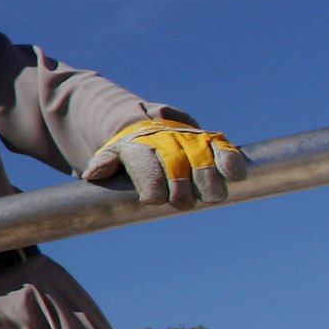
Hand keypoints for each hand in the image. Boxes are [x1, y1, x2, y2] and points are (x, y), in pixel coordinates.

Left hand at [86, 117, 247, 208]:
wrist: (149, 125)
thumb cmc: (129, 152)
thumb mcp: (111, 156)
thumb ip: (104, 164)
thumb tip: (92, 174)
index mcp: (139, 146)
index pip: (146, 166)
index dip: (153, 185)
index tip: (154, 200)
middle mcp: (166, 140)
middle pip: (176, 165)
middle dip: (182, 187)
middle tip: (183, 203)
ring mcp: (189, 139)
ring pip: (202, 158)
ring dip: (209, 179)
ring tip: (212, 196)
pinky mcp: (211, 140)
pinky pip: (224, 149)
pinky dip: (231, 162)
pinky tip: (236, 177)